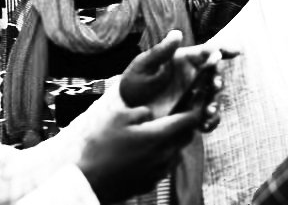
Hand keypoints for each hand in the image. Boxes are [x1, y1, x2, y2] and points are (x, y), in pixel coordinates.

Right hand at [79, 104, 203, 202]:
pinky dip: (161, 159)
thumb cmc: (101, 148)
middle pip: (185, 139)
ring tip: (157, 137)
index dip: (194, 111)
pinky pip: (164, 168)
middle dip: (184, 128)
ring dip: (173, 144)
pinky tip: (146, 155)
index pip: (186, 122)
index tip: (196, 105)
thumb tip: (149, 114)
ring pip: (176, 154)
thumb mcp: (116, 118)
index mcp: (157, 136)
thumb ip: (138, 112)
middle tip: (176, 119)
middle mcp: (163, 155)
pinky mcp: (150, 183)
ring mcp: (158, 172)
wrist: (90, 182)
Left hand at [119, 30, 229, 132]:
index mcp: (184, 60)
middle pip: (214, 75)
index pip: (207, 52)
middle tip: (214, 83)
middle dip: (218, 78)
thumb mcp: (143, 66)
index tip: (235, 50)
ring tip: (208, 108)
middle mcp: (193, 77)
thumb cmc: (133, 84)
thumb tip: (178, 33)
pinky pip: (207, 118)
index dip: (223, 49)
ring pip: (213, 97)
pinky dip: (211, 120)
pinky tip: (205, 123)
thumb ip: (161, 52)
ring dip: (216, 102)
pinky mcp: (192, 115)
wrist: (126, 111)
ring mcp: (194, 97)